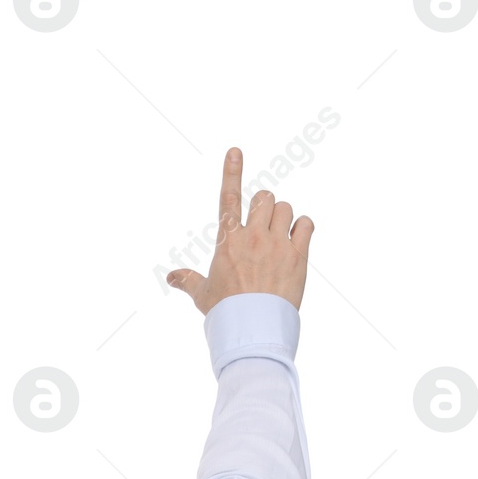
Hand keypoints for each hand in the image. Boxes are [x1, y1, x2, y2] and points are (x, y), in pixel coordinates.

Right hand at [167, 148, 312, 312]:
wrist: (252, 327)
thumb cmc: (225, 312)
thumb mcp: (202, 295)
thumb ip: (188, 280)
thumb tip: (171, 277)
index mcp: (227, 241)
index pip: (228, 198)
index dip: (232, 172)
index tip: (236, 151)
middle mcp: (252, 237)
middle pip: (265, 198)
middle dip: (264, 206)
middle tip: (263, 225)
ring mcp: (277, 244)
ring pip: (285, 208)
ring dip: (283, 217)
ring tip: (279, 236)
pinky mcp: (298, 255)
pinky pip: (306, 224)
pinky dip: (303, 227)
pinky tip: (297, 239)